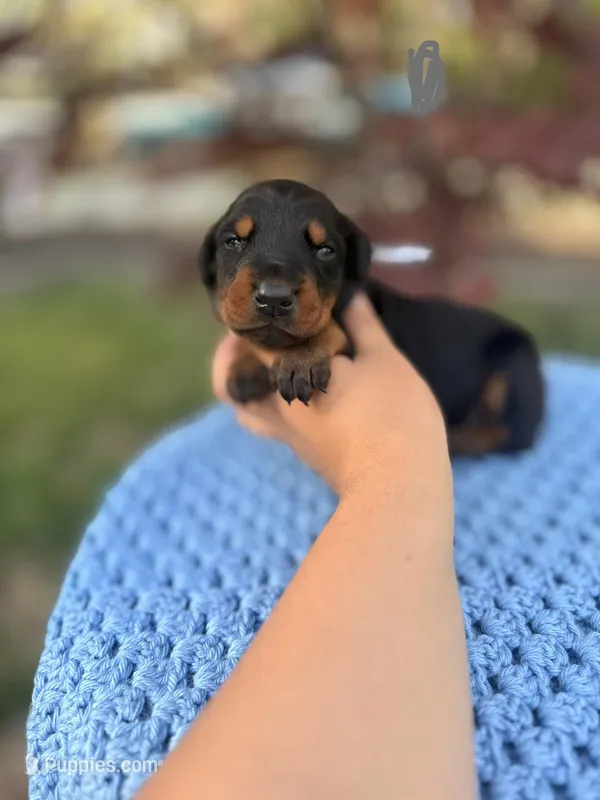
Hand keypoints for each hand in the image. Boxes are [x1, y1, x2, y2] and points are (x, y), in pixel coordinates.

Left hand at [212, 292, 450, 501]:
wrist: (397, 486)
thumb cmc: (390, 415)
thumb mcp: (383, 360)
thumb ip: (363, 325)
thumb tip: (350, 295)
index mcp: (285, 378)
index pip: (244, 345)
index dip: (247, 321)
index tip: (261, 305)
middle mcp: (274, 409)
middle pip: (230, 384)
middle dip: (236, 357)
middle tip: (259, 333)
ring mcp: (286, 436)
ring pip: (248, 411)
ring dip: (251, 386)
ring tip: (275, 362)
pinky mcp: (304, 453)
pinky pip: (271, 425)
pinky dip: (274, 404)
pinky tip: (303, 390)